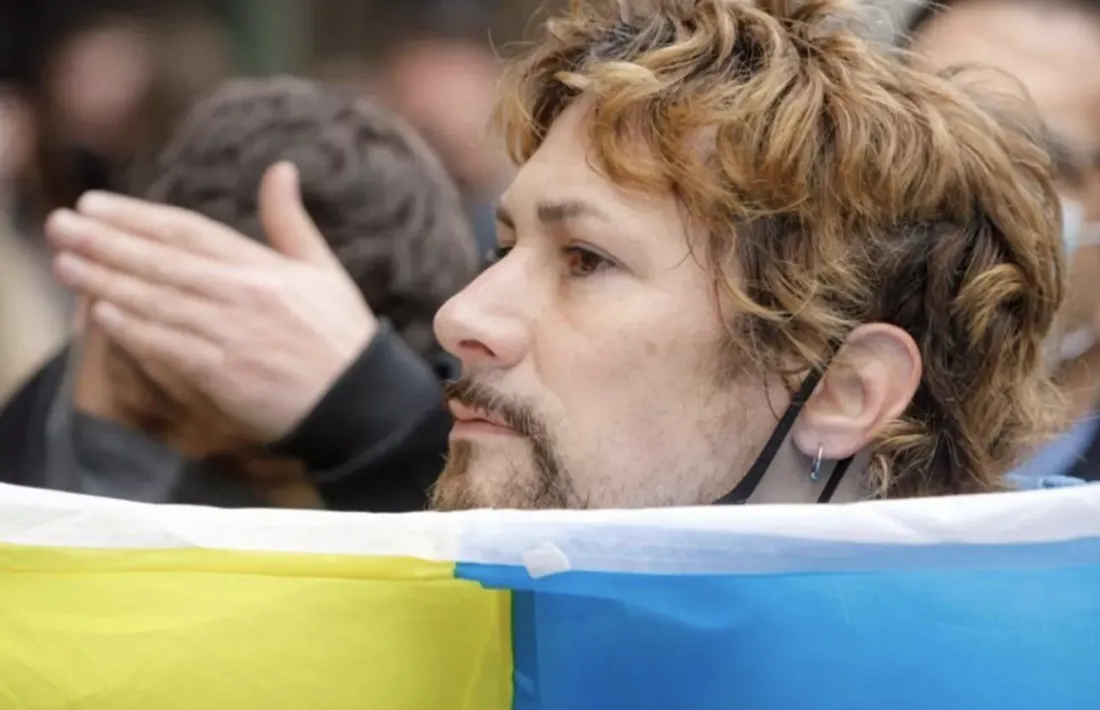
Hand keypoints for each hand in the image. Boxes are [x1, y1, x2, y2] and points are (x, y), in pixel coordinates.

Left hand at [45, 162, 378, 440]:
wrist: (360, 401)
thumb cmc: (340, 335)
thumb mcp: (323, 269)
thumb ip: (290, 221)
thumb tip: (280, 168)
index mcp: (265, 268)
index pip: (190, 233)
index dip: (139, 217)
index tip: (95, 203)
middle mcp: (245, 296)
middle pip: (164, 263)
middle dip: (107, 241)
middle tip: (60, 223)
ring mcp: (234, 336)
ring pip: (160, 302)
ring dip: (108, 279)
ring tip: (66, 261)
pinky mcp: (226, 376)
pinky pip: (171, 348)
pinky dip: (135, 330)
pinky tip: (102, 312)